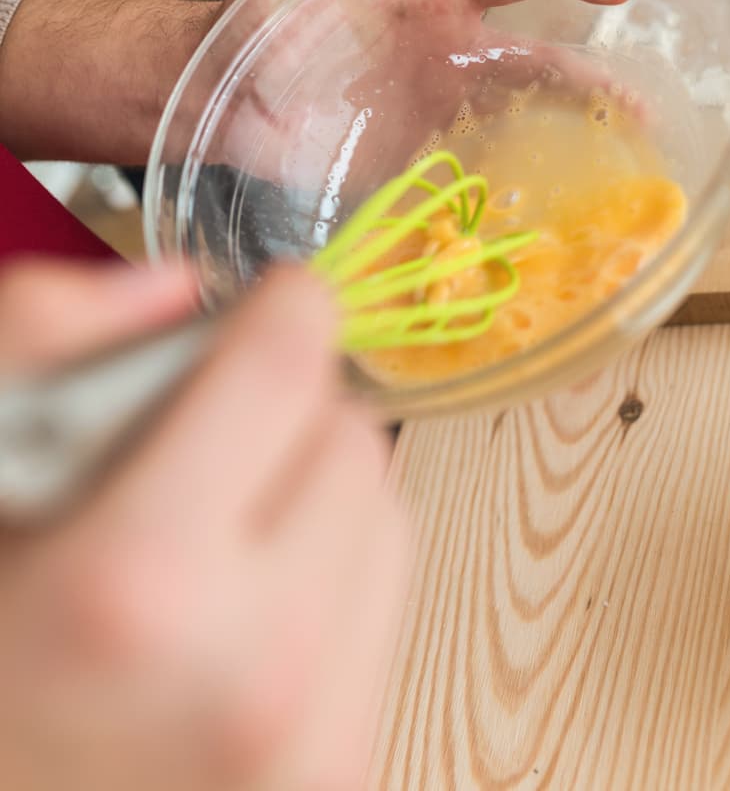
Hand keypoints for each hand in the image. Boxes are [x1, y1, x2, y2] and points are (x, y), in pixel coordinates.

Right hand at [0, 260, 408, 790]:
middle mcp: (251, 671)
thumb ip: (44, 334)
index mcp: (136, 582)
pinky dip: (341, 566)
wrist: (4, 784)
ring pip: (389, 509)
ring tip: (226, 523)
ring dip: (323, 486)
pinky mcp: (341, 773)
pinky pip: (394, 598)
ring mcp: (308, 743)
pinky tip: (254, 590)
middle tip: (210, 438)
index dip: (283, 306)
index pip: (287, 367)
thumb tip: (182, 285)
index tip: (268, 303)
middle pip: (350, 434)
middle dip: (291, 408)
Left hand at [192, 0, 634, 206]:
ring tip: (616, 160)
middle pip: (538, 61)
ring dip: (568, 136)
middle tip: (638, 106)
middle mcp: (449, 53)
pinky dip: (514, 182)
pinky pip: (474, 170)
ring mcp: (435, 110)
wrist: (221, 90)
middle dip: (593, 80)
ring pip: (519, 120)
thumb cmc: (259, 11)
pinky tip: (550, 205)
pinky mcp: (412, 159)